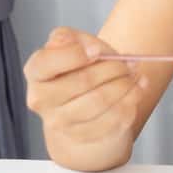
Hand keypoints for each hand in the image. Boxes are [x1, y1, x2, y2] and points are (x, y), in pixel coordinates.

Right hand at [24, 27, 146, 144]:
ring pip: (101, 100)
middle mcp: (41, 99)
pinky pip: (114, 117)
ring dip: (125, 84)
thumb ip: (73, 37)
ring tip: (134, 73)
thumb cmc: (78, 67)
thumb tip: (86, 47)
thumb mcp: (74, 43)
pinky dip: (131, 99)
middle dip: (113, 67)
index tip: (97, 50)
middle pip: (83, 81)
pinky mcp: (83, 135)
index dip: (75, 54)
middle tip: (128, 62)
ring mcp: (61, 122)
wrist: (83, 102)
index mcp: (36, 71)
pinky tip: (137, 88)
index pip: (47, 62)